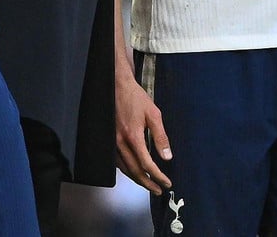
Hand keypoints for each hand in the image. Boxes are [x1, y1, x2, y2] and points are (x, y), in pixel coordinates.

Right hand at [115, 75, 171, 193]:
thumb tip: (167, 157)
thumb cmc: (137, 99)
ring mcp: (112, 143)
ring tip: (149, 185)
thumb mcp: (154, 114)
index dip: (157, 175)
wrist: (117, 87)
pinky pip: (117, 162)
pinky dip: (127, 170)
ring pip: (124, 169)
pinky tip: (135, 172)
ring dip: (137, 179)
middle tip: (159, 190)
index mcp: (133, 136)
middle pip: (134, 171)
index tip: (167, 182)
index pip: (146, 164)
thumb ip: (161, 137)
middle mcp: (120, 142)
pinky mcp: (109, 141)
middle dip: (147, 183)